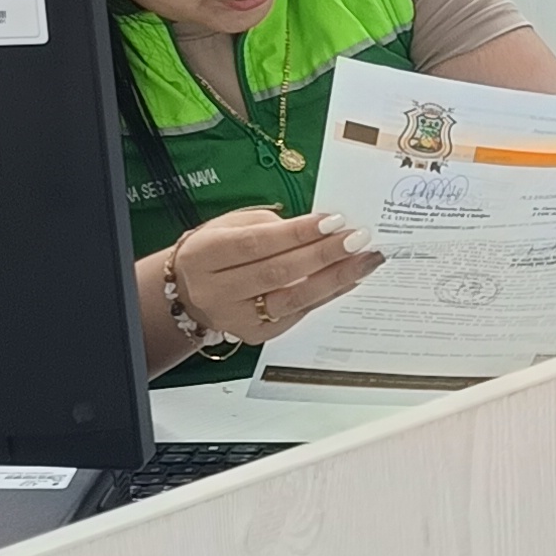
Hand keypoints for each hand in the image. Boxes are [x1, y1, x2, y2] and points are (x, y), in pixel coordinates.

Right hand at [168, 205, 381, 348]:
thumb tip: (321, 229)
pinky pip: (299, 314)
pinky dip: (327, 294)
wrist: (190, 292)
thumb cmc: (217, 250)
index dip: (297, 233)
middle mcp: (216, 291)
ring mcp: (235, 318)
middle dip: (324, 255)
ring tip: (365, 261)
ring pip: (292, 300)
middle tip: (358, 239)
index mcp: (204, 255)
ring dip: (334, 278)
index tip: (334, 220)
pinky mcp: (256, 335)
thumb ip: (270, 226)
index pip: (256, 244)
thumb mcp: (230, 226)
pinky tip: (349, 279)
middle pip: (277, 273)